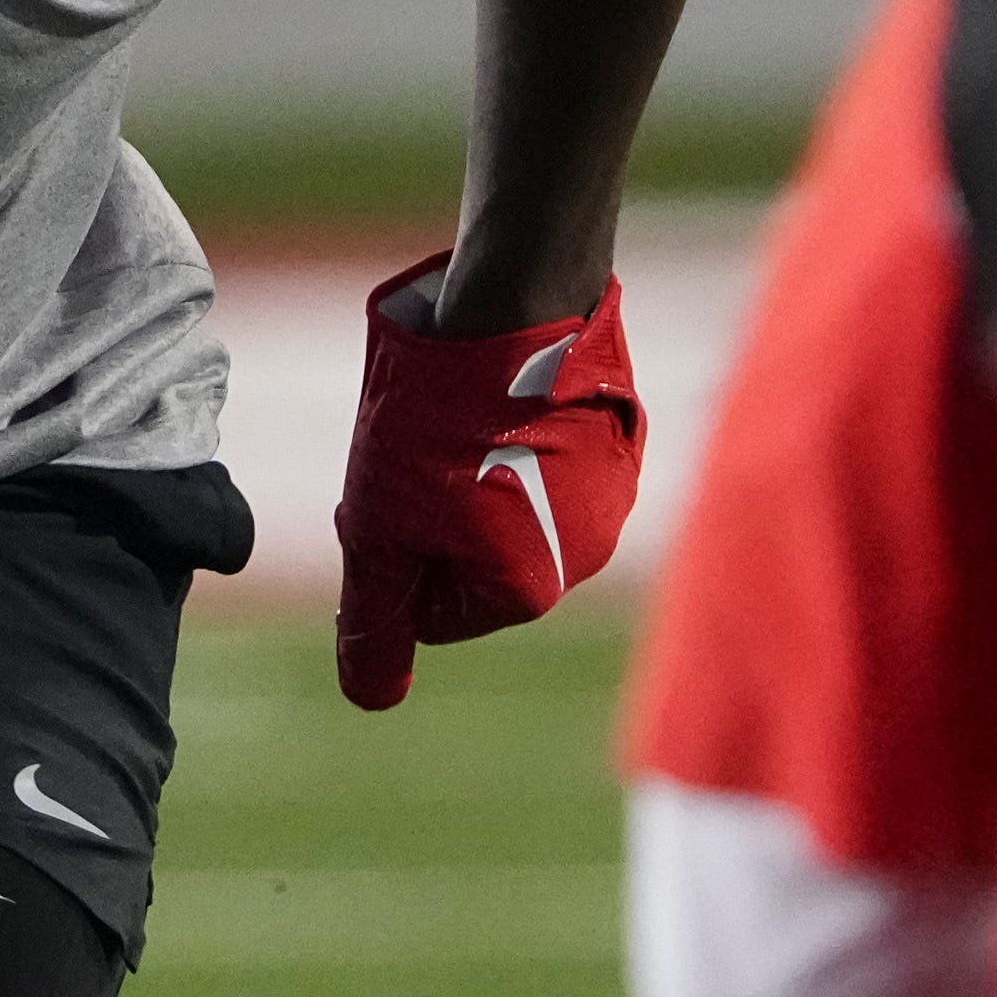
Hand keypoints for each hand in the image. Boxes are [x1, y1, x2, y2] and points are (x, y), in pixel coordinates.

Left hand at [330, 252, 644, 709]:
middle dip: (438, 517)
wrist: (516, 299)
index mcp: (527, 593)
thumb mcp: (378, 527)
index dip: (394, 552)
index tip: (395, 489)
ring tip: (460, 417)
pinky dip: (520, 437)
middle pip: (476, 562)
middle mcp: (586, 559)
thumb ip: (375, 620)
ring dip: (479, 475)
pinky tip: (498, 394)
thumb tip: (373, 697)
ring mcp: (613, 497)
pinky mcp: (623, 439)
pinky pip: (552, 459)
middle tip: (420, 451)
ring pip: (514, 509)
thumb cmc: (436, 419)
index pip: (430, 612)